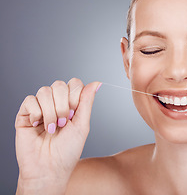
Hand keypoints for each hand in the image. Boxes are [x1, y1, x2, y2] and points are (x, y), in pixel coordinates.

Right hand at [15, 78, 101, 193]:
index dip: (75, 95)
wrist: (49, 169)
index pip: (73, 84)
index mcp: (71, 104)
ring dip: (51, 112)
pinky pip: (30, 100)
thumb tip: (96, 82)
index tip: (75, 114)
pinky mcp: (25, 114)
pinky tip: (38, 125)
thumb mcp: (82, 125)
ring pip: (44, 91)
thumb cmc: (67, 151)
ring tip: (52, 128)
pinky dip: (36, 113)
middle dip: (63, 105)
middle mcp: (55, 103)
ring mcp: (40, 108)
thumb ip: (87, 101)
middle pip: (59, 84)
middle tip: (63, 123)